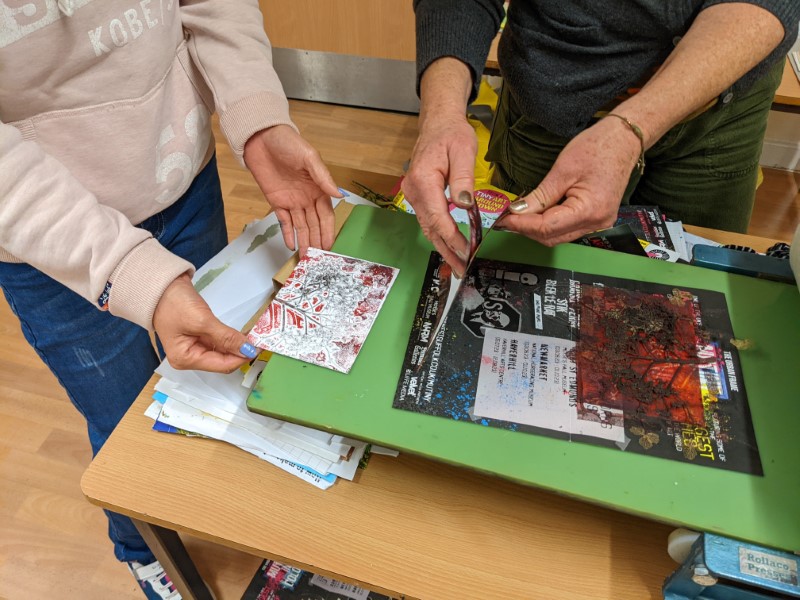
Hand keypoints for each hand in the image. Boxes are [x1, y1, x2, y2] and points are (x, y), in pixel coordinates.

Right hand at [153, 274, 257, 371]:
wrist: (161, 284)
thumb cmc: (174, 303)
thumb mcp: (202, 321)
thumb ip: (226, 337)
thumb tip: (247, 349)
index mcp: (185, 359)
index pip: (222, 366)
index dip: (241, 358)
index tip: (259, 347)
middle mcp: (189, 357)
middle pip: (222, 360)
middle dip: (240, 351)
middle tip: (259, 340)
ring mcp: (193, 347)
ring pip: (222, 351)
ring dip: (236, 344)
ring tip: (252, 336)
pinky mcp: (198, 336)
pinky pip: (218, 342)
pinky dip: (229, 338)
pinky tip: (241, 333)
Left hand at [244, 125, 340, 254]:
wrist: (261, 138)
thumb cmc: (289, 143)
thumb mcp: (309, 157)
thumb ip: (323, 177)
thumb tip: (339, 195)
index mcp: (319, 189)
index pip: (326, 215)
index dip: (328, 231)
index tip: (330, 246)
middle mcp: (307, 198)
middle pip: (314, 225)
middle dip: (317, 241)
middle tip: (318, 259)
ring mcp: (292, 201)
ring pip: (300, 226)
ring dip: (304, 241)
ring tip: (306, 258)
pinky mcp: (276, 202)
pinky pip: (284, 221)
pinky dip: (288, 233)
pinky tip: (291, 245)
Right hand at [402, 113, 476, 276]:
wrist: (437, 124)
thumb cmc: (450, 134)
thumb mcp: (463, 150)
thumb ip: (463, 178)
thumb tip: (464, 204)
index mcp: (423, 180)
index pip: (437, 217)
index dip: (452, 237)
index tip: (467, 250)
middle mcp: (413, 190)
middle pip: (430, 228)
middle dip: (447, 251)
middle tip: (462, 268)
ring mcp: (413, 194)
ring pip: (428, 227)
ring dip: (443, 247)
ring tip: (458, 263)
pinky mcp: (418, 196)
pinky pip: (428, 220)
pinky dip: (439, 235)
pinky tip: (450, 246)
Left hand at [501, 116, 641, 245]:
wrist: (624, 140)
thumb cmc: (597, 148)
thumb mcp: (563, 170)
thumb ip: (540, 196)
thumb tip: (518, 212)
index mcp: (589, 210)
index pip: (547, 227)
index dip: (522, 225)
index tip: (504, 219)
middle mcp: (597, 223)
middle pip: (552, 237)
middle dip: (527, 229)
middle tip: (507, 218)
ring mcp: (599, 224)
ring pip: (558, 236)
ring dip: (537, 229)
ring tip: (519, 215)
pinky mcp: (597, 219)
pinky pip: (568, 229)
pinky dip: (550, 224)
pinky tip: (537, 214)